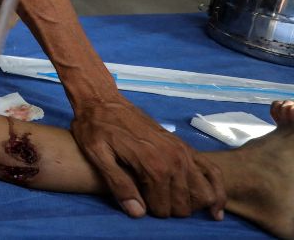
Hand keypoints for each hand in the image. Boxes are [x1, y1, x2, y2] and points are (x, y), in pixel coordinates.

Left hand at [70, 98, 224, 219]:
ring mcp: (184, 153)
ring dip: (193, 205)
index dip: (151, 212)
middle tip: (152, 202)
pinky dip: (218, 191)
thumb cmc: (96, 128)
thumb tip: (137, 213)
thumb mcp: (97, 156)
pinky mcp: (186, 147)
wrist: (104, 101)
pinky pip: (213, 172)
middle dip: (170, 210)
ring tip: (176, 205)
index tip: (138, 204)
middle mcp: (174, 160)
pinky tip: (215, 209)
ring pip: (204, 193)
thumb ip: (118, 185)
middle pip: (184, 204)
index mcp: (153, 165)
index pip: (164, 208)